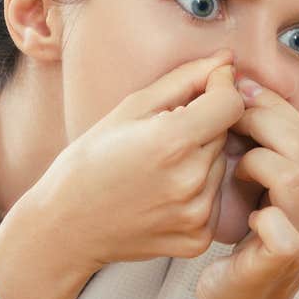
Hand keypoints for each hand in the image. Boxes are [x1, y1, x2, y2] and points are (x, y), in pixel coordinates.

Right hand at [0, 50, 244, 298]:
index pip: (232, 103)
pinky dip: (198, 191)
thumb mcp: (130, 107)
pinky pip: (215, 198)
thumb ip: (185, 79)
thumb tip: (227, 59)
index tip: (205, 89)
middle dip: (204, 126)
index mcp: (172, 141)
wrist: (66, 226)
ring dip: (201, 159)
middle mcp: (191, 180)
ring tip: (159, 169)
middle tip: (162, 138)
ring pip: (221, 165)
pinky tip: (162, 194)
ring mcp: (197, 214)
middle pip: (226, 133)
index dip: (221, 90)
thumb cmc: (91, 160)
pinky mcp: (199, 238)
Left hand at [192, 79, 298, 298]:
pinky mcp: (289, 257)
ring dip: (253, 163)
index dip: (271, 106)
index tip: (238, 92)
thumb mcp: (271, 186)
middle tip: (226, 122)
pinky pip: (273, 217)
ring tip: (234, 171)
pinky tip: (241, 214)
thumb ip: (274, 145)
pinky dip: (250, 208)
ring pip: (290, 173)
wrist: (240, 298)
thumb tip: (248, 85)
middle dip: (257, 123)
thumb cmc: (252, 236)